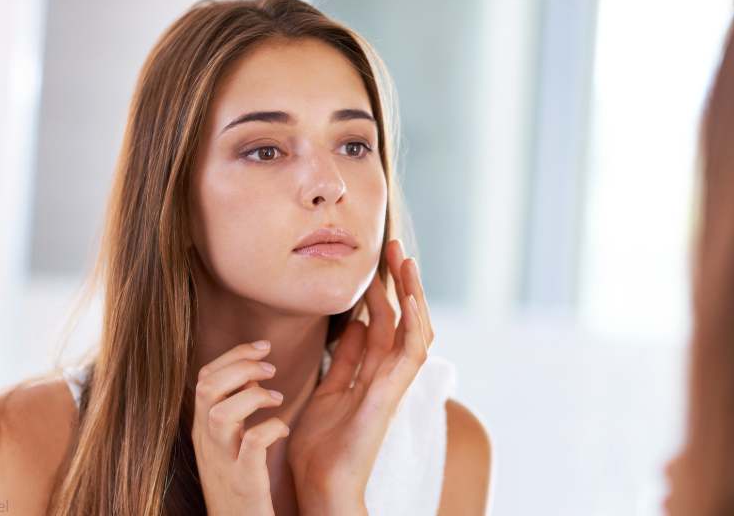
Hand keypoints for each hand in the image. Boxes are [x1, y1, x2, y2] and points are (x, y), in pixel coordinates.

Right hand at [192, 341, 288, 515]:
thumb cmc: (241, 482)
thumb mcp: (228, 442)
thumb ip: (235, 409)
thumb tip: (255, 371)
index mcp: (204, 428)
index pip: (204, 376)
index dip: (234, 354)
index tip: (263, 347)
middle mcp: (207, 441)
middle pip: (206, 386)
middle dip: (240, 366)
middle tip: (271, 368)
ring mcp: (223, 461)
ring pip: (220, 412)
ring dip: (252, 395)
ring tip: (277, 398)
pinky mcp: (243, 480)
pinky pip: (252, 443)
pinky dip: (270, 428)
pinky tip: (284, 428)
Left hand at [287, 240, 434, 514]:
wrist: (319, 485)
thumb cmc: (320, 448)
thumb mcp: (327, 391)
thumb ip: (344, 360)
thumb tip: (353, 325)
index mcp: (371, 374)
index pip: (383, 324)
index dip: (381, 292)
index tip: (376, 263)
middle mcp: (387, 376)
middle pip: (401, 320)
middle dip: (400, 283)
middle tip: (395, 247)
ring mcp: (393, 385)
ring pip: (414, 330)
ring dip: (413, 294)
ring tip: (406, 261)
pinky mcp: (391, 395)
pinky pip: (411, 354)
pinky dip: (415, 324)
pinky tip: (411, 297)